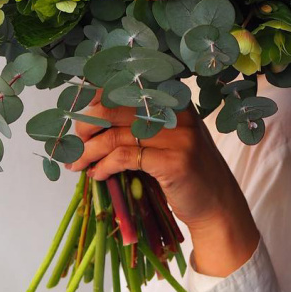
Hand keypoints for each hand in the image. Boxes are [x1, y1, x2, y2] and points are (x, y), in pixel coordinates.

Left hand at [67, 90, 260, 278]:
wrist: (216, 204)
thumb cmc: (185, 172)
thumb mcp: (164, 139)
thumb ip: (136, 124)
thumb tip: (87, 120)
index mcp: (172, 99)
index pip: (123, 87)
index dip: (93, 97)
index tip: (74, 114)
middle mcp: (175, 112)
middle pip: (113, 108)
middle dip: (85, 125)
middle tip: (73, 143)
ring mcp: (177, 136)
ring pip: (115, 135)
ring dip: (89, 152)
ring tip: (78, 164)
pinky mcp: (174, 162)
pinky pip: (125, 158)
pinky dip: (104, 166)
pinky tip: (97, 175)